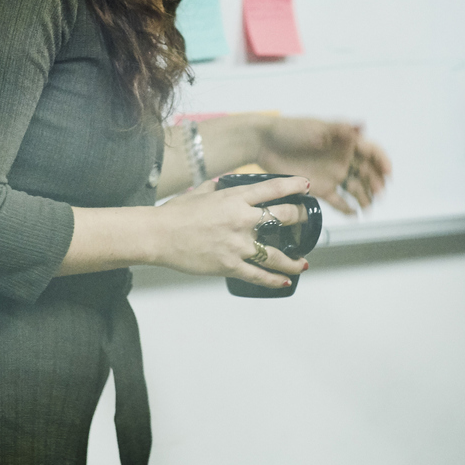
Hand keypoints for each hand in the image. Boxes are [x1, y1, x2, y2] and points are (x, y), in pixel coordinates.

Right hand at [150, 174, 310, 289]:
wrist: (158, 235)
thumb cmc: (174, 214)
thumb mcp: (198, 193)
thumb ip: (213, 188)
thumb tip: (218, 184)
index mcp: (235, 198)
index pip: (273, 189)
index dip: (294, 186)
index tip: (306, 186)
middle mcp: (242, 220)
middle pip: (283, 217)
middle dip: (299, 219)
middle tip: (305, 221)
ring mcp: (238, 245)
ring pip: (276, 254)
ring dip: (294, 259)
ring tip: (303, 262)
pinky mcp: (230, 265)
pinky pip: (258, 275)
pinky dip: (274, 280)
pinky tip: (285, 280)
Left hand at [255, 117, 391, 214]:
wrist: (262, 144)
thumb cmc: (289, 130)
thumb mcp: (316, 128)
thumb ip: (340, 129)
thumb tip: (363, 125)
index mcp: (345, 141)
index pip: (371, 151)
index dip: (382, 161)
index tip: (388, 173)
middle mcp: (342, 158)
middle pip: (367, 172)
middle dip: (375, 182)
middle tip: (378, 193)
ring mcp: (332, 174)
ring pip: (355, 188)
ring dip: (365, 197)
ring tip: (368, 207)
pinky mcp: (319, 188)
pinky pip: (338, 201)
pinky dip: (347, 208)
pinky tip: (355, 215)